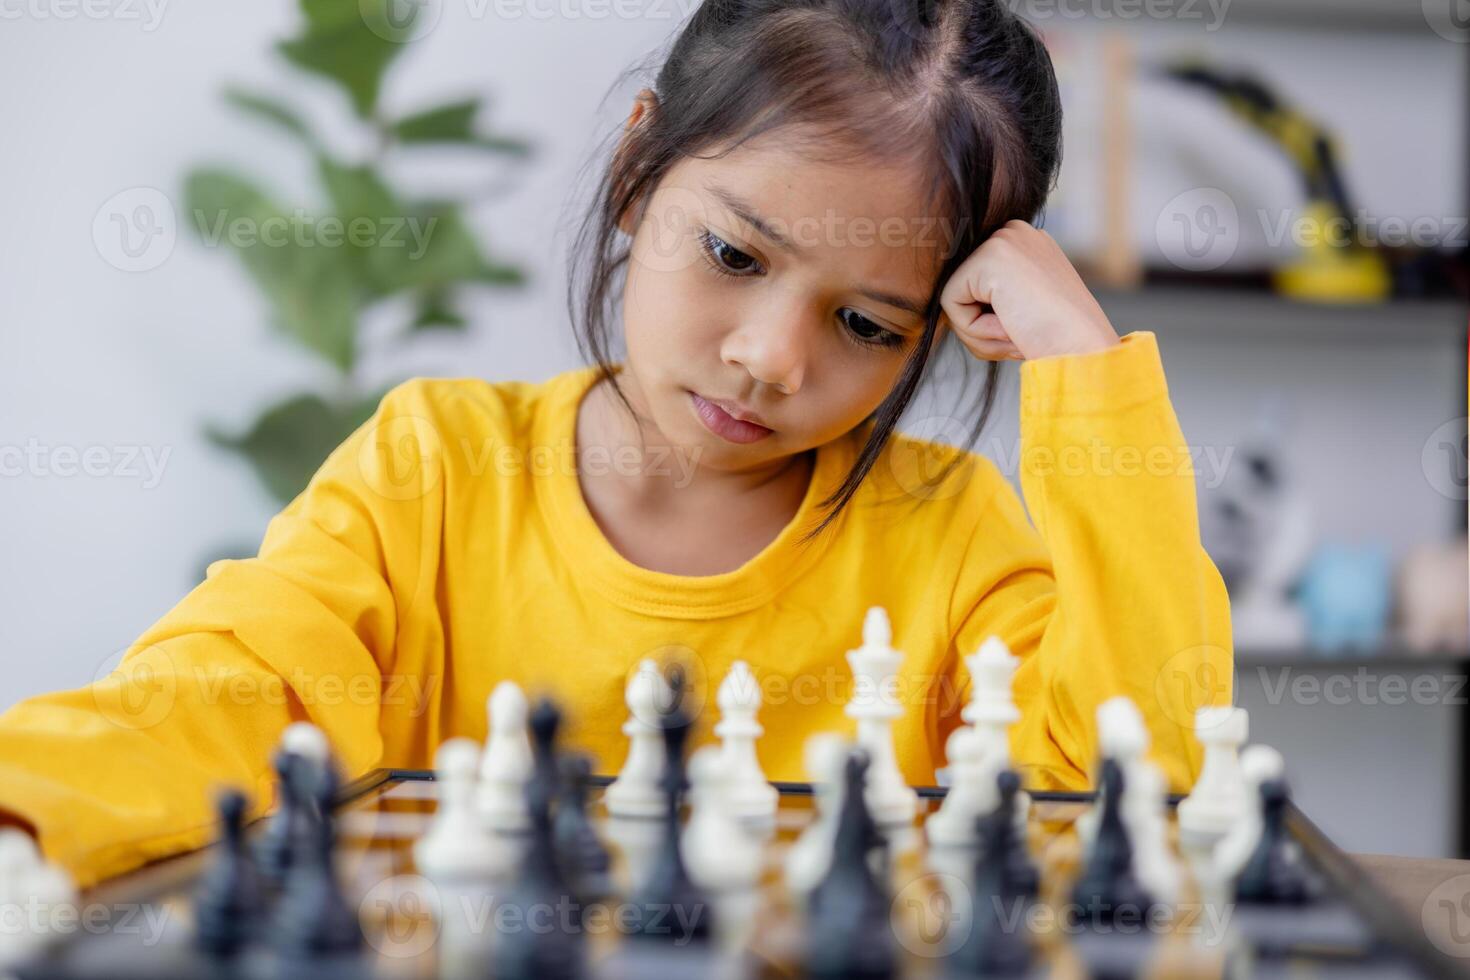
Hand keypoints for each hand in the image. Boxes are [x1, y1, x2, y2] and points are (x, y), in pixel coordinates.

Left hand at [939, 220, 1119, 361]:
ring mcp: (1002, 240)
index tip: (1026, 330)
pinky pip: (950, 304)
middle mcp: (1014, 232)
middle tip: (1020, 335)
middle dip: (982, 326)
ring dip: (980, 332)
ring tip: (1018, 331)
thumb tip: (952, 300)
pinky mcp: (988, 257)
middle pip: (962, 290)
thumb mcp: (1025, 306)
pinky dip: (975, 329)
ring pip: (954, 299)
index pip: (975, 286)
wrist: (1085, 349)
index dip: (991, 320)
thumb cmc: (1059, 339)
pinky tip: (1010, 326)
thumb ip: (994, 297)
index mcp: (1025, 243)